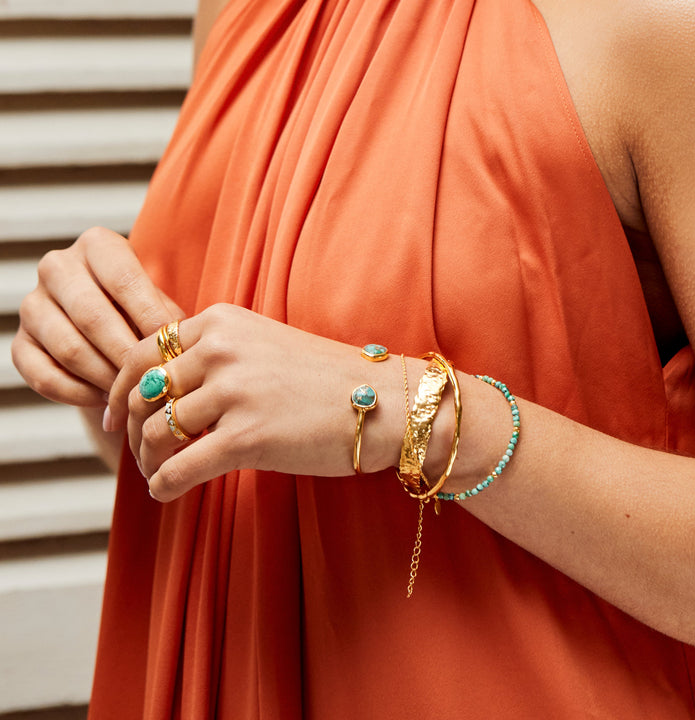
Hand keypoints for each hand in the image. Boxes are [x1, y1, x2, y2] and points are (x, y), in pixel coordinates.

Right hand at [11, 227, 183, 406]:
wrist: (112, 331)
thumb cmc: (145, 312)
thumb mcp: (160, 303)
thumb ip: (167, 317)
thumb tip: (176, 343)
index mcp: (98, 246)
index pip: (123, 279)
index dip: (149, 315)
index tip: (172, 346)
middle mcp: (58, 267)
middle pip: (92, 316)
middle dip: (127, 354)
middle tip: (152, 379)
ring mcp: (33, 305)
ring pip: (70, 349)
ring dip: (106, 378)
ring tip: (135, 393)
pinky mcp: (20, 343)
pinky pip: (45, 376)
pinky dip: (80, 394)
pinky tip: (106, 399)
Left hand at [108, 304, 407, 500]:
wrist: (382, 402)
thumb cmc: (327, 380)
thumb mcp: (264, 345)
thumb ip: (214, 356)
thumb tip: (164, 393)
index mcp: (221, 321)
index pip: (143, 352)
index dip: (120, 389)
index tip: (117, 416)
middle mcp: (220, 349)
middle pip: (143, 394)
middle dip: (133, 430)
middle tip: (140, 454)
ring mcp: (233, 392)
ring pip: (155, 432)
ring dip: (149, 461)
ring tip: (160, 474)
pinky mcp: (246, 437)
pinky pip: (179, 468)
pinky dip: (163, 486)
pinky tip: (167, 494)